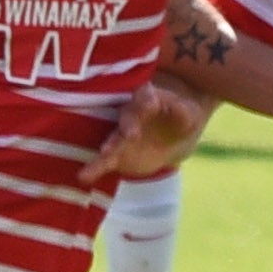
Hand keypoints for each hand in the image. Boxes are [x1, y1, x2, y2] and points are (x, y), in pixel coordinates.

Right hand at [89, 76, 213, 184]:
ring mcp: (120, 134)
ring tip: (105, 153)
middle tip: (131, 134)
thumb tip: (181, 108)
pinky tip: (83, 176)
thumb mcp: (189, 116)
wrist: (168, 139)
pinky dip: (94, 168)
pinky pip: (104, 161)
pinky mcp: (116, 154)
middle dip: (128, 124)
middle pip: (127, 117)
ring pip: (113, 138)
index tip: (151, 104)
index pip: (146, 95)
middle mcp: (129, 113)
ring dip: (109, 146)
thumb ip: (183, 113)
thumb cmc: (180, 121)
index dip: (147, 99)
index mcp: (148, 99)